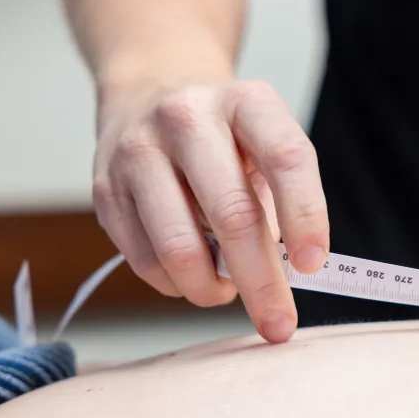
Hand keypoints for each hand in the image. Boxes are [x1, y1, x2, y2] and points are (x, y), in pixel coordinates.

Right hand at [92, 78, 328, 342]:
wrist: (151, 93)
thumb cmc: (227, 137)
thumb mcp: (266, 143)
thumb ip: (282, 199)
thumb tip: (285, 274)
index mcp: (246, 101)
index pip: (285, 157)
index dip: (306, 215)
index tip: (313, 265)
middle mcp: (188, 118)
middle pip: (232, 214)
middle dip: (260, 281)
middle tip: (278, 323)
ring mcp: (139, 152)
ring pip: (179, 248)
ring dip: (211, 288)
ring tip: (228, 289)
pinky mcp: (106, 189)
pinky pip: (145, 261)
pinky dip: (177, 284)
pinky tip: (193, 274)